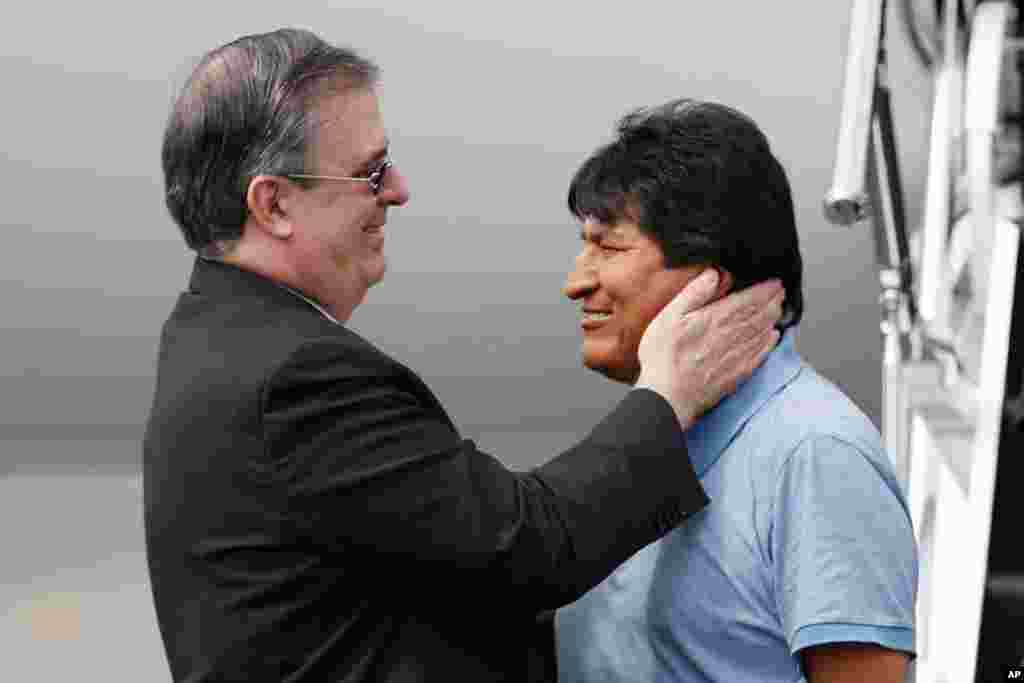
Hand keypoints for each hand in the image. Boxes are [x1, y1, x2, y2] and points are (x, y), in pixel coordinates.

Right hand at [635, 269, 783, 428]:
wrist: (668, 396)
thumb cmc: (663, 356)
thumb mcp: (670, 316)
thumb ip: (695, 293)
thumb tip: (715, 273)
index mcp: (718, 318)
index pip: (750, 299)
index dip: (765, 289)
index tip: (775, 282)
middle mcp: (733, 335)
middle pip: (761, 314)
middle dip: (773, 301)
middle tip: (781, 292)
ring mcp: (738, 356)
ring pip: (763, 332)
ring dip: (774, 318)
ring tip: (779, 308)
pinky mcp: (737, 374)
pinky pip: (760, 354)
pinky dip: (770, 343)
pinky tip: (773, 337)